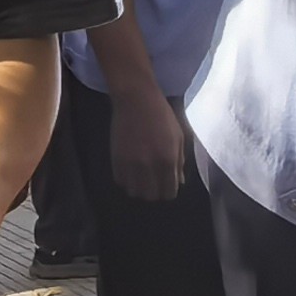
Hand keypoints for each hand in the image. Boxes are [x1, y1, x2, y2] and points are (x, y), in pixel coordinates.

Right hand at [104, 81, 192, 203]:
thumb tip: (179, 181)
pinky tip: (131, 171)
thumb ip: (179, 161)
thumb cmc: (161, 115)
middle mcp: (149, 166)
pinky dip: (126, 180)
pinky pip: (120, 181)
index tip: (167, 185)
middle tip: (155, 182)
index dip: (169, 191)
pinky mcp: (116, 159)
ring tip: (142, 178)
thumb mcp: (178, 136)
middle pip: (151, 196)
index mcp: (168, 160)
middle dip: (155, 192)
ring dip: (139, 188)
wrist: (136, 99)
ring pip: (134, 192)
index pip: (169, 192)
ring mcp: (130, 164)